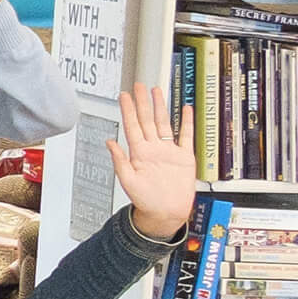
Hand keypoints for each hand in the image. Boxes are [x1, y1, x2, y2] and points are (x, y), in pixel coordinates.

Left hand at [109, 82, 198, 240]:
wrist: (165, 213)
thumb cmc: (145, 200)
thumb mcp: (128, 180)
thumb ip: (119, 161)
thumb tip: (110, 143)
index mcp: (139, 153)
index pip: (132, 126)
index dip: (128, 110)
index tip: (124, 95)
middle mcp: (153, 149)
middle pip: (147, 120)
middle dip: (142, 102)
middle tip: (138, 86)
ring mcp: (169, 151)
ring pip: (164, 123)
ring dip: (160, 107)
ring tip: (157, 91)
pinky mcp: (184, 157)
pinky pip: (186, 136)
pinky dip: (187, 122)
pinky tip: (186, 109)